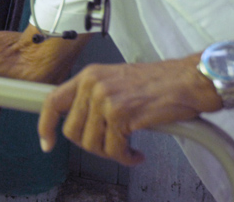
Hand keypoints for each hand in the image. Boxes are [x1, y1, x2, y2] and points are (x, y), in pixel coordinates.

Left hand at [37, 58, 217, 165]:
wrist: (188, 81)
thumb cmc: (159, 83)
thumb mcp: (116, 81)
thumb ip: (94, 96)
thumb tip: (80, 122)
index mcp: (88, 75)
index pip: (53, 101)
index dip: (45, 125)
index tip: (47, 142)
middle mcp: (92, 84)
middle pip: (72, 131)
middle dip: (91, 146)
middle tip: (110, 147)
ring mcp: (105, 99)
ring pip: (91, 144)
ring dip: (110, 154)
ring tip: (127, 148)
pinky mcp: (121, 114)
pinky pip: (114, 150)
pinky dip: (126, 158)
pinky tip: (136, 153)